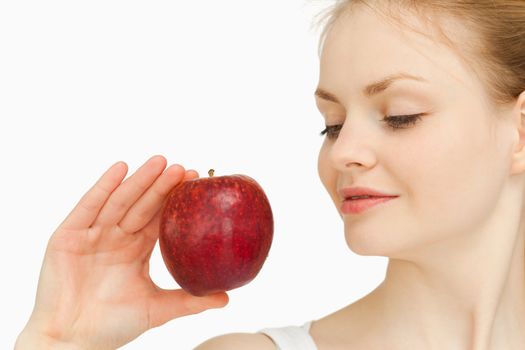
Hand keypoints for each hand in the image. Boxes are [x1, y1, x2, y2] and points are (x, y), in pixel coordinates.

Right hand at [16, 155, 228, 349]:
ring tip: (160, 162)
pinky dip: (103, 187)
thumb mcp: (157, 309)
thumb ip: (190, 301)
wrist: (72, 342)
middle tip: (182, 167)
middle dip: (161, 185)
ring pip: (119, 201)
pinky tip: (120, 169)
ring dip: (139, 180)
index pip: (158, 217)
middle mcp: (116, 237)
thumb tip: (226, 298)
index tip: (196, 181)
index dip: (175, 199)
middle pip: (142, 205)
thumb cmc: (111, 326)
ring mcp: (92, 234)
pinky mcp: (68, 236)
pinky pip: (88, 207)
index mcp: (136, 249)